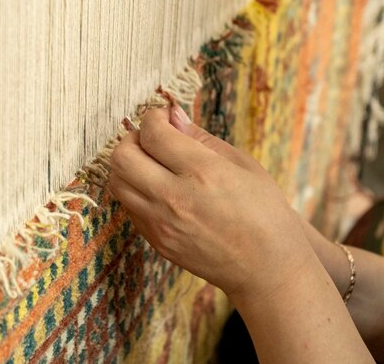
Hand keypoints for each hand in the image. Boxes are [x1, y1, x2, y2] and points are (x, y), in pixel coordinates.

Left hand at [108, 105, 314, 304]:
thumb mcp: (242, 165)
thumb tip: (172, 115)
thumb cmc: (264, 212)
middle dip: (132, 139)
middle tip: (152, 139)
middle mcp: (175, 199)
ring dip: (128, 165)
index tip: (163, 117)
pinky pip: (129, 207)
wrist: (266, 268)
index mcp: (203, 173)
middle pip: (122, 157)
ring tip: (151, 163)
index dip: (153, 117)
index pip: (153, 134)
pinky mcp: (156, 242)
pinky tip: (158, 188)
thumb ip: (201, 138)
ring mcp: (161, 225)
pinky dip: (136, 190)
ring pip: (117, 183)